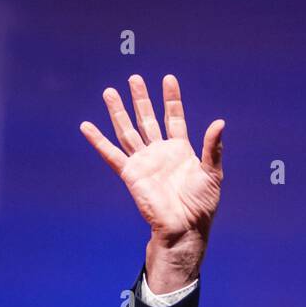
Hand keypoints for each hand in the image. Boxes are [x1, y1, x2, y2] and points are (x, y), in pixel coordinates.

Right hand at [80, 73, 223, 291]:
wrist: (185, 227)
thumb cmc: (201, 205)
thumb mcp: (212, 173)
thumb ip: (212, 148)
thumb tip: (219, 122)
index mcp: (180, 150)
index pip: (174, 118)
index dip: (171, 99)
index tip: (168, 79)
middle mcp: (159, 153)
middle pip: (147, 119)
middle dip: (141, 99)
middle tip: (134, 79)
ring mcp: (143, 162)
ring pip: (128, 131)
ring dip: (118, 112)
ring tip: (110, 92)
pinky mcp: (131, 174)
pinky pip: (111, 155)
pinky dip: (98, 141)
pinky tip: (86, 126)